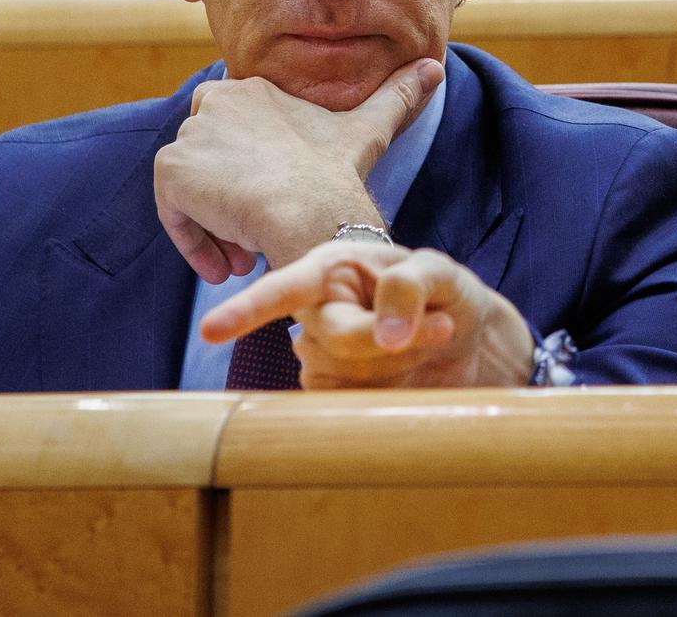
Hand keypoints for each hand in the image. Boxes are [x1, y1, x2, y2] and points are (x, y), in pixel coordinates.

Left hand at [153, 58, 442, 281]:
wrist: (309, 213)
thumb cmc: (338, 176)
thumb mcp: (368, 131)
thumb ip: (397, 96)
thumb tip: (433, 68)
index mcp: (255, 88)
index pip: (233, 128)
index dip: (251, 168)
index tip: (275, 201)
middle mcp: (217, 101)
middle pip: (211, 160)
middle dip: (233, 199)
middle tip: (259, 236)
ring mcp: (192, 135)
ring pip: (194, 190)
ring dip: (217, 225)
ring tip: (247, 255)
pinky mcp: (171, 170)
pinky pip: (173, 212)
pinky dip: (193, 242)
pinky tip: (225, 265)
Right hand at [198, 241, 536, 387]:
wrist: (467, 343)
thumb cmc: (447, 295)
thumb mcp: (442, 274)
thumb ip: (410, 285)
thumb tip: (385, 331)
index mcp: (331, 270)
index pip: (283, 290)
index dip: (246, 311)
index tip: (209, 331)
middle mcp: (316, 312)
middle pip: (334, 341)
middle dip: (391, 341)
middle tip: (442, 325)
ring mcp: (320, 358)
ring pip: (346, 377)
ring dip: (398, 365)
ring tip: (430, 339)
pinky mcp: (335, 396)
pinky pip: (354, 406)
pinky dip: (393, 390)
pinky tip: (412, 372)